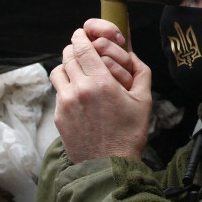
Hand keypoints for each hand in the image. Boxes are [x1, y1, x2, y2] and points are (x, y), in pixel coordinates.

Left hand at [50, 20, 152, 162]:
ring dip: (68, 66)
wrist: (109, 166)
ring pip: (58, 71)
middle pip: (67, 55)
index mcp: (101, 82)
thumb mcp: (143, 100)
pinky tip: (80, 96)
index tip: (84, 34)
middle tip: (85, 53)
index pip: (82, 46)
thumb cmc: (129, 135)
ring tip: (80, 73)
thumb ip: (140, 71)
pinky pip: (58, 91)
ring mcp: (65, 103)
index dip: (81, 36)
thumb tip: (132, 53)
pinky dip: (66, 87)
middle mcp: (79, 90)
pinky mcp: (58, 116)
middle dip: (76, 49)